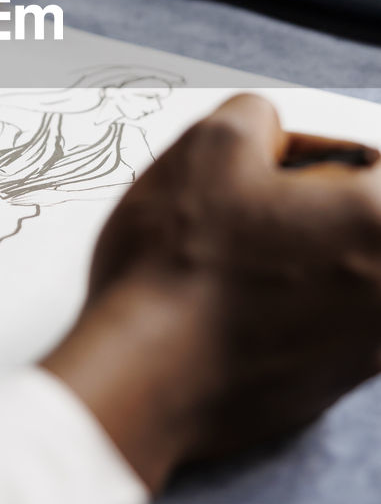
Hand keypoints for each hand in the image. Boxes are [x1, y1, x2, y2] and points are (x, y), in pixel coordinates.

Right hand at [43, 94, 380, 492]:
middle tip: (245, 209)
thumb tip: (265, 135)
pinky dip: (281, 307)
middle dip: (307, 206)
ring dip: (295, 256)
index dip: (312, 152)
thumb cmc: (181, 263)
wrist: (146, 376)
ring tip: (228, 259)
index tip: (268, 166)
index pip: (374, 162)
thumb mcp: (209, 142)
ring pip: (342, 274)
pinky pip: (319, 324)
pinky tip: (225, 306)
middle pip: (361, 221)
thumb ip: (257, 116)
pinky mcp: (331, 387)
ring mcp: (368, 349)